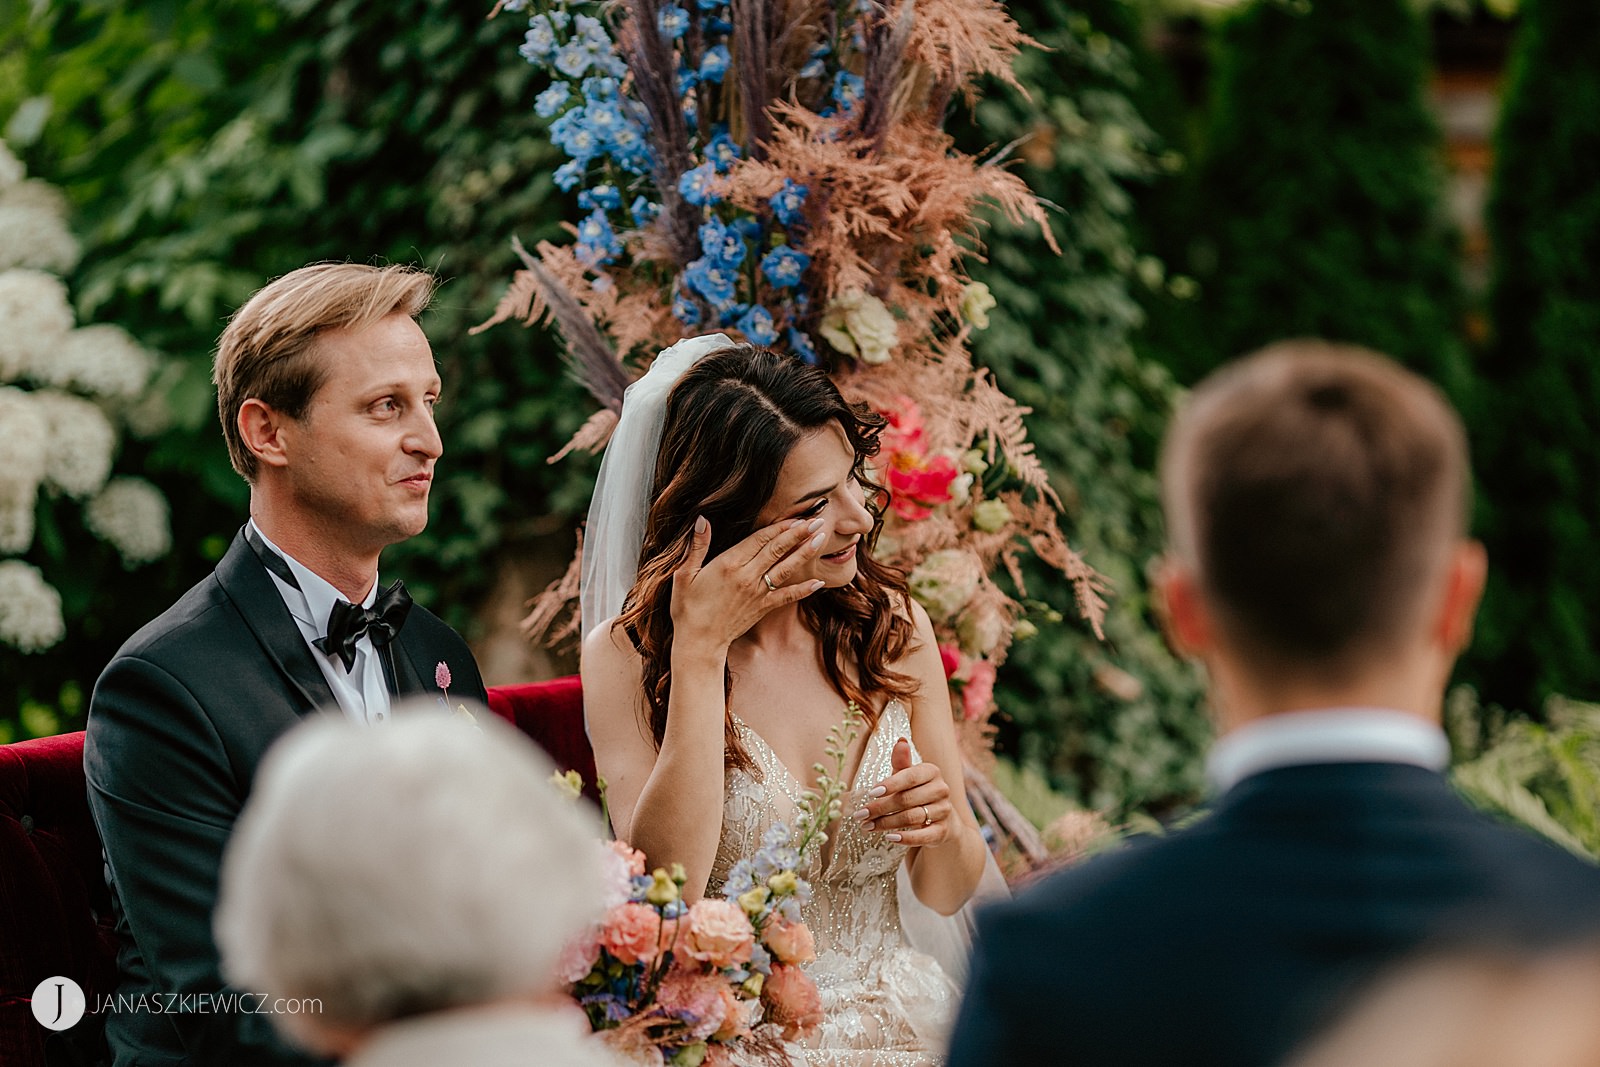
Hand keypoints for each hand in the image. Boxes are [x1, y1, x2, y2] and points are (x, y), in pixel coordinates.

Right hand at [670, 515, 826, 650]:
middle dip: (799, 533)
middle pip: (777, 549)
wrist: (698, 642)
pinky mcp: (762, 608)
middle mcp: (747, 576)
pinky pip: (787, 596)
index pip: (760, 539)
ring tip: (820, 539)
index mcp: (729, 564)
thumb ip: (697, 546)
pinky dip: (803, 589)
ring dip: (804, 553)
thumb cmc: (687, 608)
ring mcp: (757, 593)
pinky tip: (819, 582)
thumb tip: (701, 520)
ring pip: (786, 568)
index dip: (779, 526)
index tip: (795, 516)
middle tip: (817, 520)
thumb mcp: (685, 574)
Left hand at [853, 738, 955, 846]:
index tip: (870, 793)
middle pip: (907, 799)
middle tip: (860, 814)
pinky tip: (889, 838)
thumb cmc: (917, 792)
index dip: (890, 784)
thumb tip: (901, 741)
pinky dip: (905, 838)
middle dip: (880, 808)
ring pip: (912, 818)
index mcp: (932, 772)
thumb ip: (902, 762)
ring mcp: (944, 811)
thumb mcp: (907, 776)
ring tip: (867, 826)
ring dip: (886, 823)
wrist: (941, 818)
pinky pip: (923, 836)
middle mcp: (941, 790)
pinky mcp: (943, 831)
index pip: (910, 776)